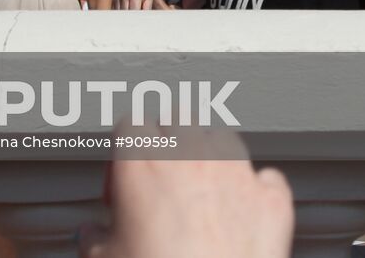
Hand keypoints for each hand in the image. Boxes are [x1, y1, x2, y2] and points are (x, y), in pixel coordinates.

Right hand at [80, 129, 292, 257]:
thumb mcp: (101, 257)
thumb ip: (93, 235)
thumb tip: (92, 235)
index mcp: (141, 160)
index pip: (129, 124)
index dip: (124, 150)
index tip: (123, 178)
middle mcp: (191, 155)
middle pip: (178, 119)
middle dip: (168, 141)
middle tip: (159, 178)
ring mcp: (237, 173)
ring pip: (223, 138)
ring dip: (211, 156)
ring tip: (200, 191)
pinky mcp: (272, 201)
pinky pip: (266, 178)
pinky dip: (256, 189)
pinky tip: (243, 210)